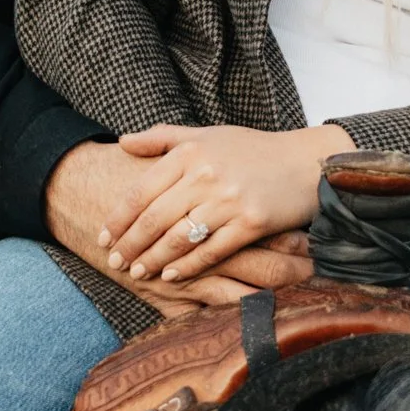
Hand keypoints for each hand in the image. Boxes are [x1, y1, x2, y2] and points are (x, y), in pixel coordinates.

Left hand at [105, 123, 351, 283]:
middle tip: (114, 262)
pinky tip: (171, 275)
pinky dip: (188, 266)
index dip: (118, 218)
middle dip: (130, 244)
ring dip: (153, 259)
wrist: (306, 162)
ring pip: (179, 238)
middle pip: (154, 218)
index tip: (103, 236)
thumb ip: (163, 138)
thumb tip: (122, 142)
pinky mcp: (252, 223)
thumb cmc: (252, 150)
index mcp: (190, 152)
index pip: (141, 191)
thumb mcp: (207, 135)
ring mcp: (230, 200)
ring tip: (138, 272)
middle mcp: (206, 174)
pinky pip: (211, 251)